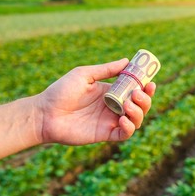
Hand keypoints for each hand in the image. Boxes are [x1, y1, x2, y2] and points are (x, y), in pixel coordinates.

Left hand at [36, 59, 155, 144]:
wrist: (44, 113)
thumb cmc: (61, 91)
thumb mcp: (85, 75)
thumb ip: (106, 70)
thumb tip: (127, 61)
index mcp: (111, 93)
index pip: (135, 91)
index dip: (146, 87)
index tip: (150, 82)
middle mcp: (114, 107)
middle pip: (140, 106)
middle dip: (145, 100)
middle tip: (138, 93)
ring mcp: (110, 121)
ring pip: (136, 120)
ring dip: (139, 112)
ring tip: (128, 104)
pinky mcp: (105, 134)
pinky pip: (124, 134)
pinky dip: (129, 127)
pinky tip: (122, 119)